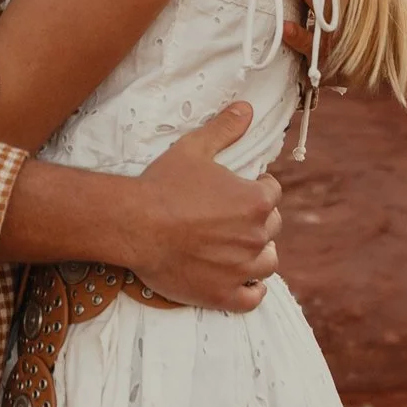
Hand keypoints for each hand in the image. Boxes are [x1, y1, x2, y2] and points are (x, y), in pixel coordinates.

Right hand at [125, 102, 280, 311]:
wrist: (134, 225)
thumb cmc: (163, 185)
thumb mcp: (194, 149)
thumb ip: (225, 129)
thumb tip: (246, 108)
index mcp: (255, 201)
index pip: (272, 193)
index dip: (257, 188)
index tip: (240, 189)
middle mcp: (256, 236)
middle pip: (272, 227)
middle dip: (257, 220)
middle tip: (231, 217)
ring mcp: (242, 268)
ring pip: (268, 262)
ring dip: (258, 254)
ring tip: (238, 248)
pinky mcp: (224, 294)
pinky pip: (253, 297)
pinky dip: (251, 290)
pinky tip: (240, 280)